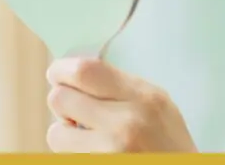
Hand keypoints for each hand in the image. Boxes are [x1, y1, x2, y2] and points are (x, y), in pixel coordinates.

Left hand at [45, 57, 196, 152]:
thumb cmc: (169, 143)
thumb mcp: (158, 104)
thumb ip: (122, 87)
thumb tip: (76, 72)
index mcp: (143, 97)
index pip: (85, 71)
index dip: (62, 69)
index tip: (58, 73)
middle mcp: (125, 123)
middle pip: (61, 98)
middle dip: (63, 103)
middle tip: (74, 110)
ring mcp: (109, 153)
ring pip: (55, 134)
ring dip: (64, 134)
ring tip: (86, 137)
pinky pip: (65, 157)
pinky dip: (72, 154)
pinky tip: (93, 153)